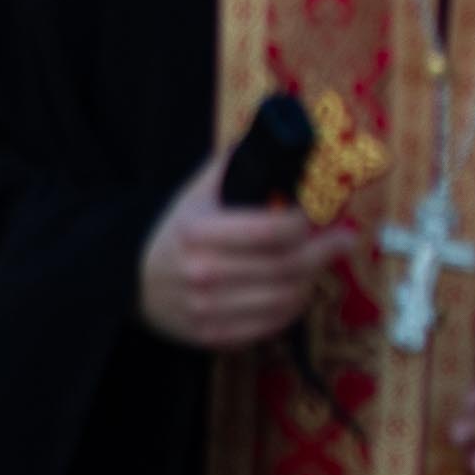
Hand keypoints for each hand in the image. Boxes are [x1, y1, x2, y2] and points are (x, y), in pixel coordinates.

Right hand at [138, 151, 356, 349]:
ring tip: (320, 263)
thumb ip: (233, 165)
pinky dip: (294, 307)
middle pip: (286, 266)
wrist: (130, 281)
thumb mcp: (195, 192)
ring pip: (285, 298)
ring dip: (313, 278)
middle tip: (344, 239)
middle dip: (324, 250)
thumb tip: (277, 137)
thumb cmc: (176, 231)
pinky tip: (299, 289)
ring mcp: (207, 310)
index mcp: (197, 232)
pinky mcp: (213, 336)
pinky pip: (271, 326)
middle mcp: (202, 273)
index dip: (303, 222)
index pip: (270, 230)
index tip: (316, 215)